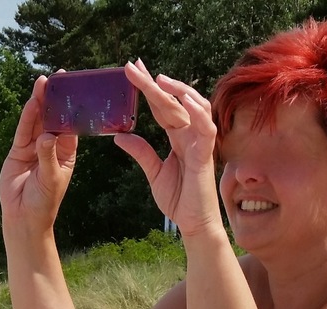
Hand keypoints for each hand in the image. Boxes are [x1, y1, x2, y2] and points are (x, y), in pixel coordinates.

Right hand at [0, 76, 78, 233]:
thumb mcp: (51, 179)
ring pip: (37, 121)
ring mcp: (34, 148)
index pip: (72, 126)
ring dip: (40, 102)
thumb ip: (47, 156)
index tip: (76, 90)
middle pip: (54, 118)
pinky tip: (32, 102)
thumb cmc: (44, 202)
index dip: (73, 109)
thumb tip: (46, 137)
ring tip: (43, 82)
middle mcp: (51, 147)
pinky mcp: (18, 151)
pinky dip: (27, 117)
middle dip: (56, 99)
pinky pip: (23, 131)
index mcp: (67, 153)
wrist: (23, 218)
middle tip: (59, 77)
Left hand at [115, 60, 224, 237]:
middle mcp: (190, 135)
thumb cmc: (179, 200)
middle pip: (172, 102)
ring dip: (178, 91)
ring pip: (193, 108)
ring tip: (159, 80)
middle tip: (133, 66)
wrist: (193, 224)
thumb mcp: (154, 173)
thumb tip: (120, 136)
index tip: (133, 69)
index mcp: (178, 137)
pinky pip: (206, 128)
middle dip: (154, 83)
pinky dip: (198, 113)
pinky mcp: (206, 155)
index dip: (148, 88)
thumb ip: (141, 152)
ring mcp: (200, 143)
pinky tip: (186, 100)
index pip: (162, 106)